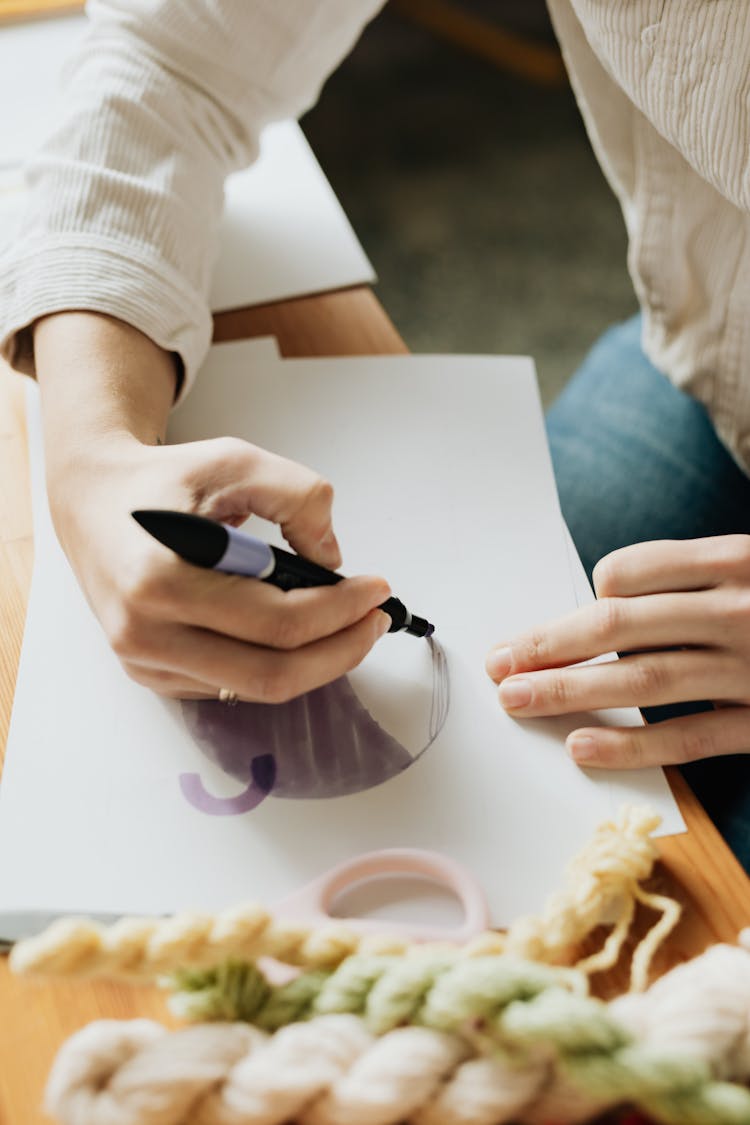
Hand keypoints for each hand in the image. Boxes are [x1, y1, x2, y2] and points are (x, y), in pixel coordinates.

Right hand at [35, 313, 389, 701]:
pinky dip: (275, 666)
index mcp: (161, 578)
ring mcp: (144, 660)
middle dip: (340, 651)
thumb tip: (334, 559)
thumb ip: (298, 497)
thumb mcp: (235, 460)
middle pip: (271, 674)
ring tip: (347, 627)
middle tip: (375, 622)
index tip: (377, 589)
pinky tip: (297, 636)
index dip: (341, 610)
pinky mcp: (149, 673)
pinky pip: (229, 687)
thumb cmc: (160, 481)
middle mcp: (145, 632)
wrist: (91, 501)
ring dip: (315, 664)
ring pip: (254, 690)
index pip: (277, 621)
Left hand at [485, 536, 749, 768]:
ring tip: (518, 700)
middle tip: (499, 665)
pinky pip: (689, 737)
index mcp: (731, 562)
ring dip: (569, 692)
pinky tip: (581, 746)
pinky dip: (631, 745)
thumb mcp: (746, 569)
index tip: (557, 628)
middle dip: (548, 647)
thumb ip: (687, 583)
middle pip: (619, 626)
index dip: (582, 600)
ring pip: (644, 680)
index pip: (628, 572)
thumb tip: (602, 607)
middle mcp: (738, 611)